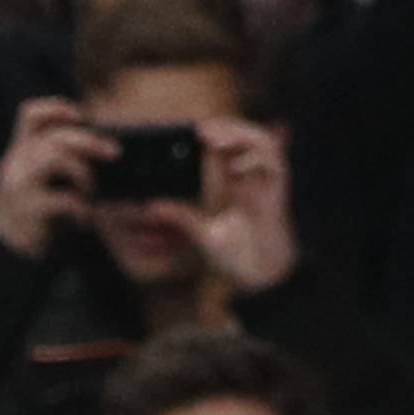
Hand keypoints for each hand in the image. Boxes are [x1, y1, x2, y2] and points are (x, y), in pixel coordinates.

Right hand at [0, 98, 116, 259]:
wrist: (5, 260)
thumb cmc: (31, 220)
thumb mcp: (35, 184)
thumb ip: (54, 162)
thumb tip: (99, 144)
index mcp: (17, 156)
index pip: (30, 116)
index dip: (57, 109)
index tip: (81, 117)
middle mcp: (14, 166)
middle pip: (54, 136)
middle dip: (91, 141)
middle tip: (114, 153)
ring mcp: (19, 188)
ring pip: (56, 157)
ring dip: (84, 172)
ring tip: (90, 192)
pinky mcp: (29, 211)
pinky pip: (64, 198)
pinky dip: (82, 208)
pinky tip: (84, 220)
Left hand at [144, 120, 296, 293]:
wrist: (259, 273)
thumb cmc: (234, 253)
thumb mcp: (201, 233)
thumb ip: (180, 216)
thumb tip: (150, 206)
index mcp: (234, 181)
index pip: (225, 148)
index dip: (211, 135)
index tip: (188, 131)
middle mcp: (252, 176)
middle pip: (244, 137)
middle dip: (225, 127)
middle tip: (199, 128)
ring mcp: (267, 181)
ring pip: (261, 142)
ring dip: (240, 135)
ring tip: (214, 138)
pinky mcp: (278, 190)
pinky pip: (274, 163)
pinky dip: (256, 160)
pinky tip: (236, 166)